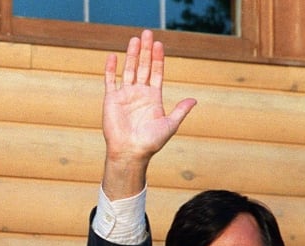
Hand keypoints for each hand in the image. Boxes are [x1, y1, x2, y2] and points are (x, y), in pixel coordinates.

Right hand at [102, 29, 196, 197]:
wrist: (130, 152)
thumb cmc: (151, 142)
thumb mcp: (170, 125)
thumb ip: (180, 110)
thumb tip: (194, 100)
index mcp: (153, 98)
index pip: (156, 73)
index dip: (158, 59)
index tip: (160, 45)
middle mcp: (139, 94)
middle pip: (144, 67)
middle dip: (146, 51)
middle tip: (148, 33)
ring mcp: (125, 95)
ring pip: (129, 70)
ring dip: (132, 55)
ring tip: (135, 39)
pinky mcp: (111, 99)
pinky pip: (110, 81)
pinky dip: (111, 69)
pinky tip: (114, 56)